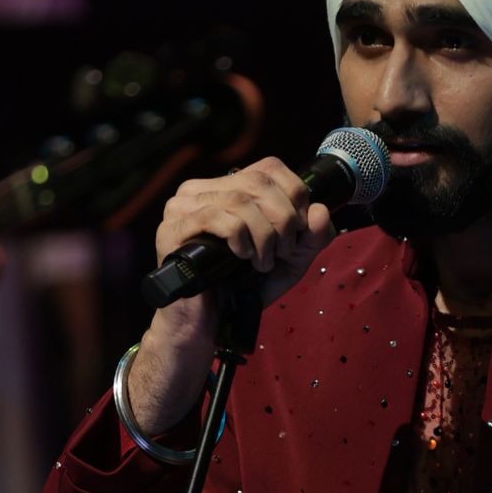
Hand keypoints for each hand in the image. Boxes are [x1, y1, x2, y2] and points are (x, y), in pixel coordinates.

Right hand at [127, 156, 338, 435]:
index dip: (295, 194)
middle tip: (285, 252)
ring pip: (240, 200)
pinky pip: (216, 217)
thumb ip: (311, 237)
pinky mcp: (171, 229)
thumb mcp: (289, 261)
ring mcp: (181, 208)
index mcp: (225, 188)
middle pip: (257, 182)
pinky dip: (240, 238)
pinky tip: (243, 258)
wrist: (210, 325)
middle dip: (284, 218)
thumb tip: (320, 210)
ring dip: (265, 235)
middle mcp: (200, 190)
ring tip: (264, 263)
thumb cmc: (244, 289)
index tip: (299, 231)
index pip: (268, 167)